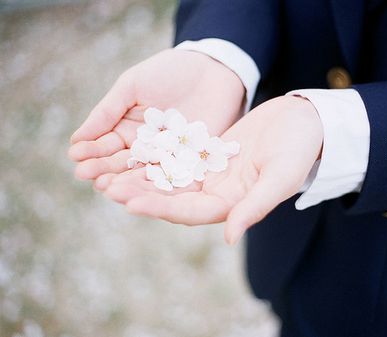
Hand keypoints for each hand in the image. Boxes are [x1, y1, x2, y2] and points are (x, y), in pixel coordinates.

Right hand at [68, 49, 244, 184]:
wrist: (212, 69)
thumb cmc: (168, 72)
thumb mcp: (133, 86)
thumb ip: (108, 112)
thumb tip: (77, 138)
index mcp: (126, 129)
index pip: (105, 145)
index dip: (90, 150)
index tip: (75, 156)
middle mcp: (144, 147)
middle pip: (121, 164)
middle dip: (103, 169)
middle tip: (85, 175)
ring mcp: (167, 156)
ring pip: (144, 174)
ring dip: (126, 182)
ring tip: (108, 188)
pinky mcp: (191, 162)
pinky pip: (173, 175)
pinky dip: (159, 184)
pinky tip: (145, 190)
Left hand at [100, 96, 322, 243]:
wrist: (303, 121)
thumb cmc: (299, 149)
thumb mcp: (280, 177)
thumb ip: (255, 207)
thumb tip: (228, 238)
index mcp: (234, 204)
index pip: (191, 212)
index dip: (161, 209)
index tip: (130, 203)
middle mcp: (220, 194)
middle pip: (174, 199)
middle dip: (142, 195)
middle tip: (109, 188)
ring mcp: (214, 175)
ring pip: (172, 181)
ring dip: (143, 179)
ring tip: (111, 174)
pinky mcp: (211, 155)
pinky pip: (179, 159)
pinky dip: (157, 158)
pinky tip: (134, 153)